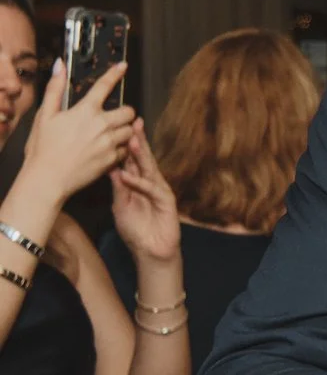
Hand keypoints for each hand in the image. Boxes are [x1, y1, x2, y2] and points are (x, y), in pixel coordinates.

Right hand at [18, 61, 137, 210]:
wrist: (47, 179)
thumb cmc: (42, 148)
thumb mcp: (44, 116)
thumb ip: (54, 89)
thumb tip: (60, 66)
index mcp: (85, 111)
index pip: (104, 86)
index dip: (115, 74)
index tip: (122, 66)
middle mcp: (102, 125)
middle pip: (129, 111)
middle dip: (124, 113)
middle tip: (113, 118)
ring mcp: (109, 143)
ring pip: (131, 131)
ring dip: (124, 131)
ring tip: (110, 136)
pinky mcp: (112, 160)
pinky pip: (126, 150)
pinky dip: (121, 149)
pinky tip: (108, 151)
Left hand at [108, 120, 181, 266]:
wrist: (150, 252)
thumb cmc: (136, 231)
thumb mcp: (120, 207)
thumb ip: (118, 188)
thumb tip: (112, 168)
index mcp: (138, 183)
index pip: (133, 160)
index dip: (127, 145)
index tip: (119, 128)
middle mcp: (150, 183)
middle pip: (143, 159)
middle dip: (138, 141)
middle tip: (132, 123)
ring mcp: (159, 191)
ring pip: (150, 169)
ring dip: (140, 155)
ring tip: (131, 140)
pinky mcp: (166, 202)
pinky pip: (151, 189)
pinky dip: (139, 183)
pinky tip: (128, 176)